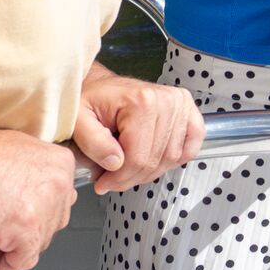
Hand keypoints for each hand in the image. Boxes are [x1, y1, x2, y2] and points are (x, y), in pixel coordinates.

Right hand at [0, 128, 77, 269]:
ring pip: (36, 245)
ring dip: (7, 250)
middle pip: (50, 225)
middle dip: (20, 235)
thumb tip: (31, 200)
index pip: (57, 203)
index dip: (30, 217)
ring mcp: (46, 205)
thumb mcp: (12, 153)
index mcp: (59, 161)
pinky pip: (19, 262)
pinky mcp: (27, 229)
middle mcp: (59, 181)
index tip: (7, 222)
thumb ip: (32, 175)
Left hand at [72, 66, 203, 195]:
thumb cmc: (90, 100)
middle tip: (112, 180)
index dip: (119, 178)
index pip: (138, 158)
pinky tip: (156, 160)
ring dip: (150, 171)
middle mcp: (165, 101)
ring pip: (171, 158)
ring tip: (128, 168)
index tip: (103, 183)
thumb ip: (93, 143)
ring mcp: (179, 104)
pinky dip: (176, 159)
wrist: (101, 86)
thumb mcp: (78, 121)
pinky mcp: (187, 109)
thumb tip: (116, 164)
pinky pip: (191, 145)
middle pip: (155, 161)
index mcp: (141, 101)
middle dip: (131, 178)